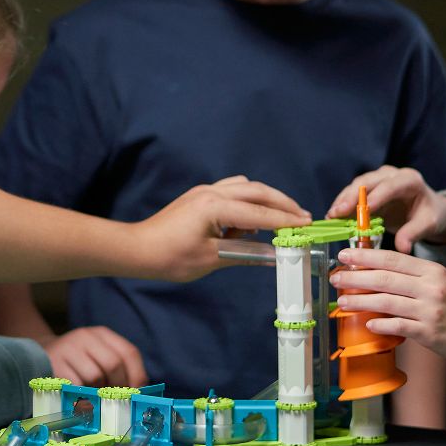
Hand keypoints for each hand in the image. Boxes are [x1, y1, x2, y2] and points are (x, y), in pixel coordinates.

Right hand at [40, 327, 148, 388]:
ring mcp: (68, 348)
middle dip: (118, 386)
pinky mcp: (54, 363)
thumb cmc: (77, 362)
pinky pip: (76, 385)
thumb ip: (118, 368)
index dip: (136, 375)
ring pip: (95, 376)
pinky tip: (79, 396)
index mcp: (101, 334)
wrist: (41, 356)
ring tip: (94, 395)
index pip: (128, 352)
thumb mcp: (98, 356)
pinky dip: (81, 395)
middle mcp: (85, 336)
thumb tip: (139, 391)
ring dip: (97, 392)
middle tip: (115, 399)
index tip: (137, 393)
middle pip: (113, 363)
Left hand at [134, 175, 310, 281]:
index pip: (260, 213)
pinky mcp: (199, 197)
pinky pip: (231, 191)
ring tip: (278, 220)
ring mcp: (204, 191)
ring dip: (265, 200)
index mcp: (215, 206)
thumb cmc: (169, 257)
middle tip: (302, 216)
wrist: (137, 249)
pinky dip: (247, 202)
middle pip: (257, 191)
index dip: (286, 220)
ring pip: (245, 187)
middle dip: (282, 203)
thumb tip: (274, 254)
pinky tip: (249, 221)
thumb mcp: (211, 259)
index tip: (307, 224)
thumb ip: (245, 252)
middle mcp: (211, 192)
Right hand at [326, 166, 445, 252]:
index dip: (375, 198)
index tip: (363, 211)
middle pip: (367, 182)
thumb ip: (414, 233)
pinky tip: (333, 216)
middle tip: (338, 212)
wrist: (429, 209)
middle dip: (351, 197)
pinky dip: (343, 205)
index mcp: (409, 180)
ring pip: (356, 186)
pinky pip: (352, 194)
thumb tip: (402, 248)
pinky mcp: (368, 188)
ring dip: (342, 201)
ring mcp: (378, 179)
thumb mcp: (428, 224)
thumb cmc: (430, 215)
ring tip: (331, 216)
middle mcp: (392, 175)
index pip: (390, 186)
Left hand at [329, 246, 445, 363]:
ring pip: (386, 301)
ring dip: (360, 301)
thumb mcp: (437, 281)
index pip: (391, 258)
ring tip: (343, 301)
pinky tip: (367, 324)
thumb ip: (408, 275)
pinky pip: (397, 326)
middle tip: (335, 278)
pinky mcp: (429, 332)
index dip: (364, 256)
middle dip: (355, 277)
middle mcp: (430, 287)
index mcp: (431, 270)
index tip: (344, 256)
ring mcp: (430, 310)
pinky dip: (380, 324)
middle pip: (384, 278)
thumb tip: (369, 271)